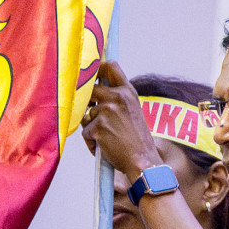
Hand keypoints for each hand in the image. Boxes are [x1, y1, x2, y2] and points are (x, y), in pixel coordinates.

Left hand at [80, 60, 162, 179]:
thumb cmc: (137, 141)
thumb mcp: (132, 112)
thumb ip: (117, 100)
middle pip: (89, 89)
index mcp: (128, 92)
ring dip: (91, 128)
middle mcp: (118, 97)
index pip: (111, 67)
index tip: (90, 76)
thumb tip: (94, 91)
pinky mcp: (98, 126)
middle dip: (87, 103)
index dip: (97, 68)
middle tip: (95, 116)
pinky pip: (85, 132)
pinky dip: (92, 142)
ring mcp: (107, 111)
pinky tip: (105, 148)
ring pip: (85, 115)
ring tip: (107, 139)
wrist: (143, 161)